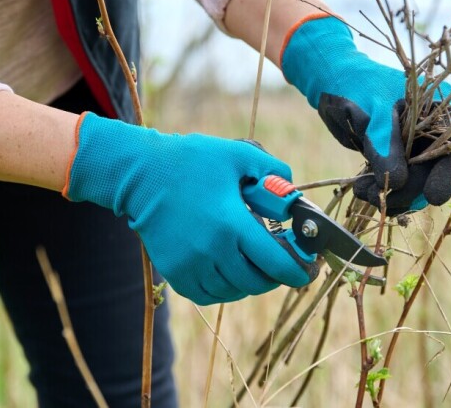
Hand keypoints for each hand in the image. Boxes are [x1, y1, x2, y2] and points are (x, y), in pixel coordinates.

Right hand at [63, 113, 317, 304]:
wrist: (141, 175)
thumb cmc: (191, 161)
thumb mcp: (237, 155)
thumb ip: (272, 171)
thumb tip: (292, 194)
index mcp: (231, 224)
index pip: (275, 263)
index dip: (297, 272)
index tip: (308, 271)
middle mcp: (211, 251)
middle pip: (256, 282)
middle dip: (276, 276)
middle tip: (282, 264)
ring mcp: (190, 265)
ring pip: (233, 291)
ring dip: (250, 282)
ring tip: (255, 265)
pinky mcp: (174, 272)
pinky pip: (208, 294)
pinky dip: (224, 289)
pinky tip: (229, 272)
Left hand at [280, 15, 450, 214]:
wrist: (332, 82)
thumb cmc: (356, 86)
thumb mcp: (373, 113)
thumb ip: (386, 145)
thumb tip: (398, 183)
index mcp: (438, 110)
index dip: (447, 174)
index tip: (433, 196)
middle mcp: (431, 131)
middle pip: (432, 173)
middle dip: (408, 190)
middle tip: (379, 196)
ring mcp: (413, 147)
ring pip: (414, 184)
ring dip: (392, 195)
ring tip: (363, 190)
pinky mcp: (395, 158)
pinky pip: (396, 184)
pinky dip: (382, 192)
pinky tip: (363, 190)